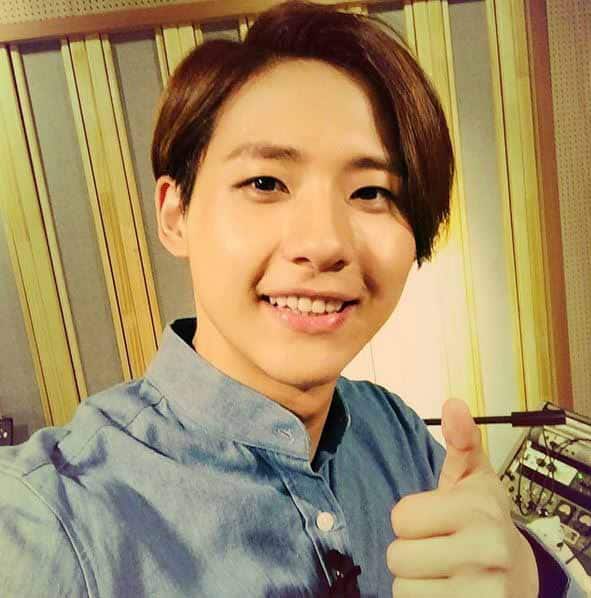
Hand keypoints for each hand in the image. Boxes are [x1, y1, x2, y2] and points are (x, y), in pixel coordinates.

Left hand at [386, 398, 539, 596]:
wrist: (518, 572)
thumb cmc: (485, 520)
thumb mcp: (474, 477)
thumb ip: (460, 440)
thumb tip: (453, 404)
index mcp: (478, 509)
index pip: (400, 517)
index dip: (411, 518)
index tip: (434, 519)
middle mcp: (485, 551)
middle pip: (397, 556)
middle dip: (411, 551)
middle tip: (438, 547)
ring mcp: (482, 592)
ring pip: (403, 587)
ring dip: (416, 580)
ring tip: (442, 570)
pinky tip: (446, 590)